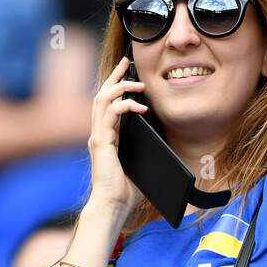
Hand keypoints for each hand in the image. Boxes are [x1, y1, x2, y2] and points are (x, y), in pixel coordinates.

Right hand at [87, 57, 145, 214]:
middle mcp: (99, 133)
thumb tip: (168, 142)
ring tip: (137, 82)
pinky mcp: (101, 141)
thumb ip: (150, 150)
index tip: (128, 72)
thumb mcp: (143, 163)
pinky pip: (110, 113)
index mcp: (107, 136)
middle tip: (125, 61)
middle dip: (115, 75)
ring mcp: (98, 136)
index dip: (117, 85)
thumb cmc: (127, 190)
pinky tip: (139, 107)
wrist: (113, 206)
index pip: (108, 103)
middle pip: (102, 94)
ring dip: (120, 86)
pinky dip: (124, 105)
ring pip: (103, 99)